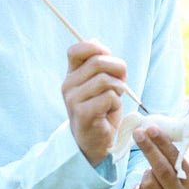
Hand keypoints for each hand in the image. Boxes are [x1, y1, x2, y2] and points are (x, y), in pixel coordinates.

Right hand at [63, 40, 126, 166]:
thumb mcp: (101, 83)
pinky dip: (116, 102)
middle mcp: (68, 85)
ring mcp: (73, 100)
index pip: (76, 50)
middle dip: (117, 70)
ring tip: (114, 99)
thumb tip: (101, 47)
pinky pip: (109, 96)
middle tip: (121, 83)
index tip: (107, 56)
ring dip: (118, 89)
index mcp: (71, 75)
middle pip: (98, 62)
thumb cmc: (101, 109)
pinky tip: (110, 111)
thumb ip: (100, 65)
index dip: (95, 48)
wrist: (95, 141)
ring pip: (105, 80)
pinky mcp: (83, 113)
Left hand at [129, 126, 188, 188]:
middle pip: (161, 169)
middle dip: (148, 148)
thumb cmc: (176, 188)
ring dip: (144, 175)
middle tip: (138, 132)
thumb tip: (152, 131)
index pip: (175, 159)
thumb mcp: (182, 175)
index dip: (162, 142)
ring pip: (147, 181)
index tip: (151, 128)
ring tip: (151, 179)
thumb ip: (172, 158)